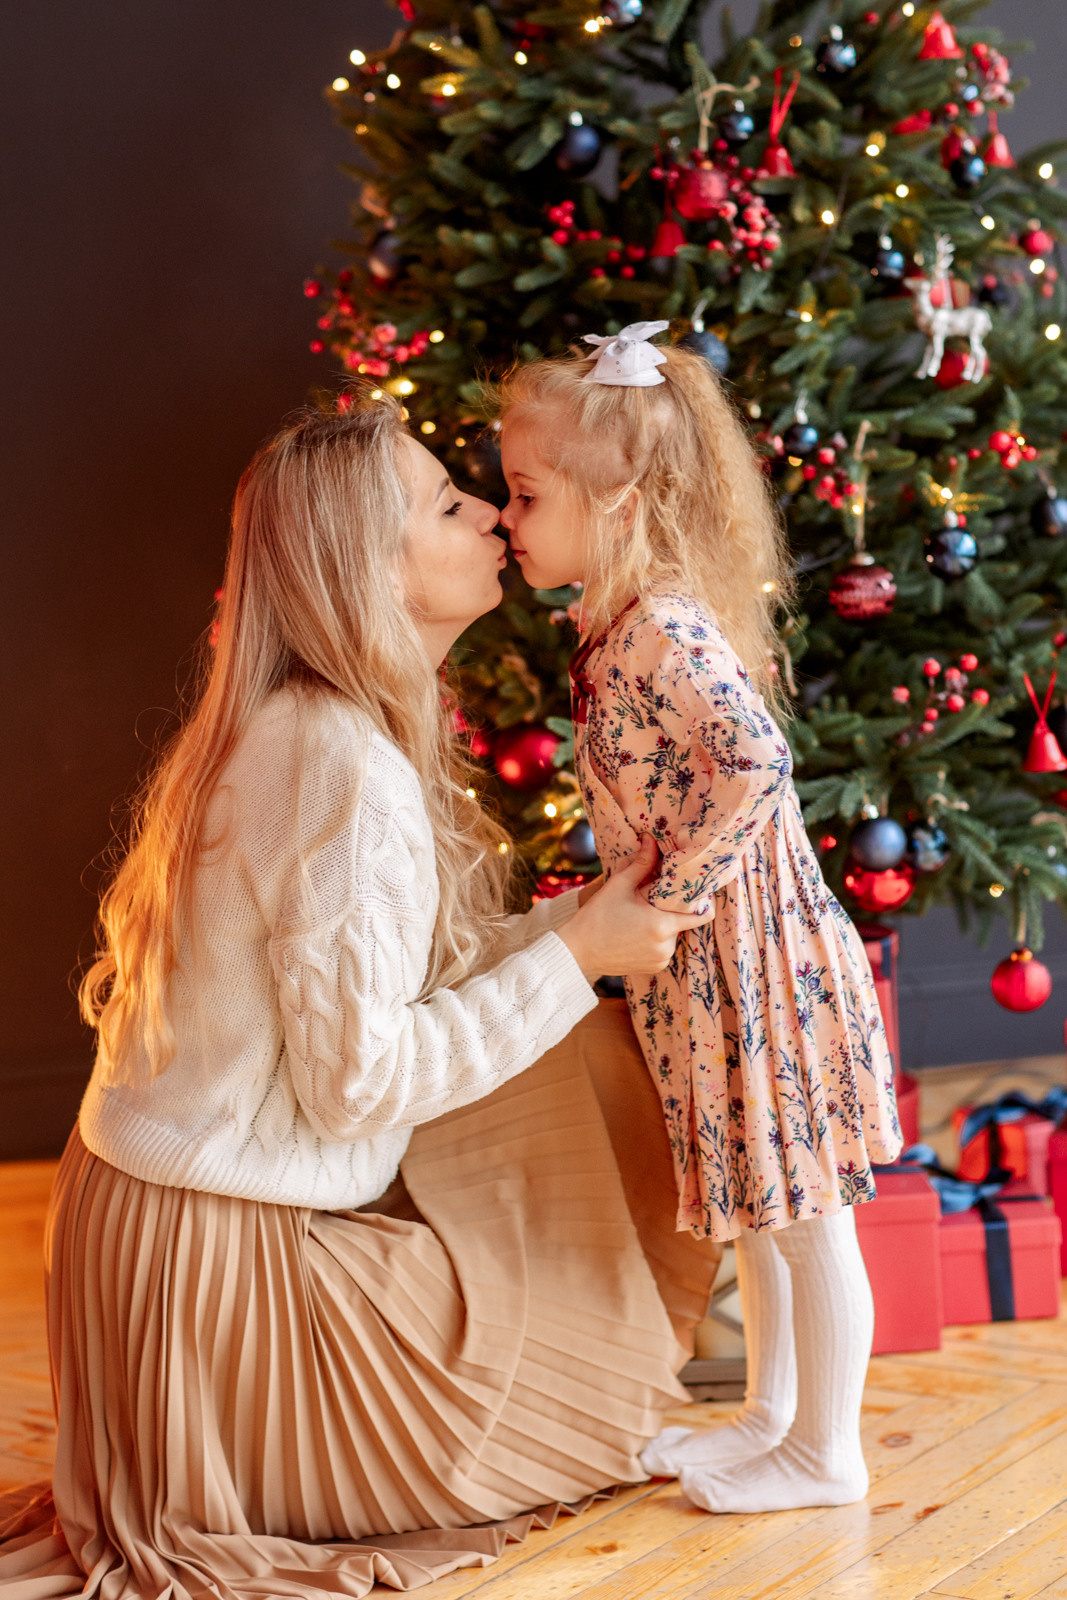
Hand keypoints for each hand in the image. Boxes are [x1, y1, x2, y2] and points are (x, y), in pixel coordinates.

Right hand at [558, 836, 712, 980]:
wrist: (577, 951)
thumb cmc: (597, 917)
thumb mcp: (619, 885)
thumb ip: (641, 863)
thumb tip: (650, 840)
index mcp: (662, 925)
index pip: (701, 916)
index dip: (703, 902)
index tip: (697, 892)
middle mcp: (666, 946)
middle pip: (682, 922)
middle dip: (670, 911)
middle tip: (650, 902)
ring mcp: (661, 960)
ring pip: (672, 936)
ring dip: (662, 926)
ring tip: (639, 918)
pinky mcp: (654, 968)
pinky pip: (663, 949)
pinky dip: (655, 940)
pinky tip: (636, 933)